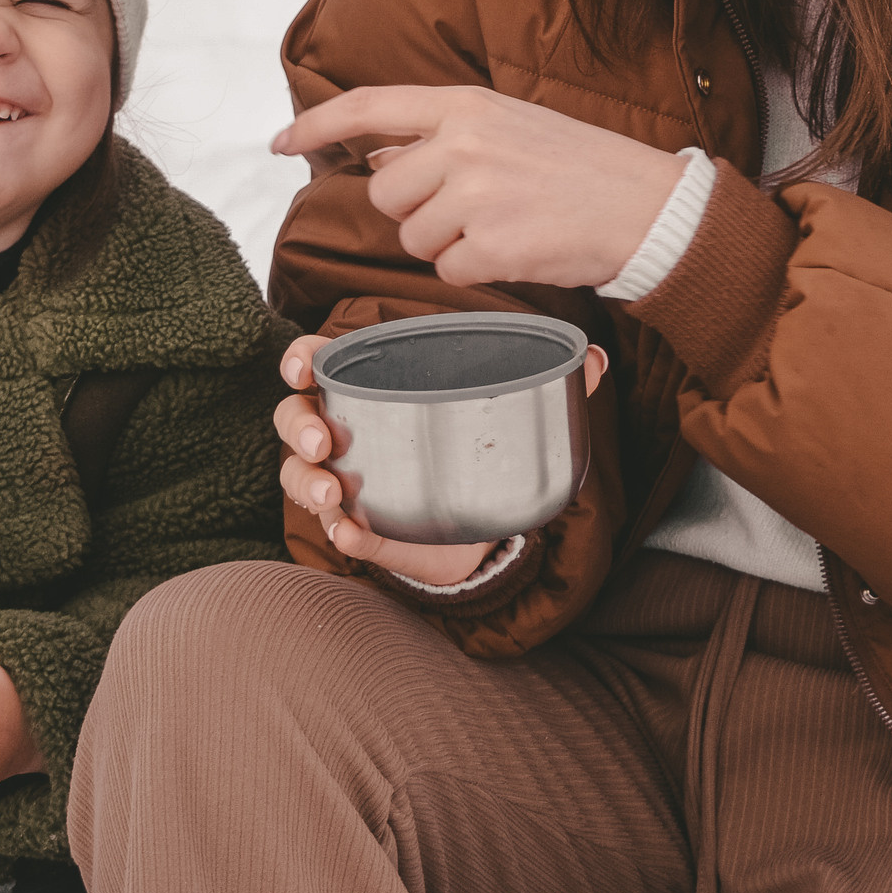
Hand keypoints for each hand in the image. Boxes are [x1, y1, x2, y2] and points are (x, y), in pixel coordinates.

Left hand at [272, 86, 684, 288]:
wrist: (647, 206)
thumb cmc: (580, 168)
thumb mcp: (509, 126)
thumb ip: (443, 137)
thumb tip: (378, 155)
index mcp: (466, 106)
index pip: (369, 106)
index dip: (316, 126)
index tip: (280, 143)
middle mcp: (464, 144)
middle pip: (385, 194)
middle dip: (414, 211)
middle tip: (470, 208)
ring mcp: (476, 195)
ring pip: (412, 238)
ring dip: (445, 245)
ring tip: (502, 225)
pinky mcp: (491, 246)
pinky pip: (446, 271)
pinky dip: (474, 271)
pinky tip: (516, 248)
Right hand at [276, 333, 607, 585]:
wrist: (477, 523)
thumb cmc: (470, 445)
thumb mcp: (502, 410)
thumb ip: (545, 383)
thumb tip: (596, 358)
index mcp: (370, 388)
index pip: (318, 363)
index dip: (301, 361)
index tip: (303, 368)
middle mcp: (345, 432)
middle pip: (295, 419)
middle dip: (302, 426)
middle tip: (326, 441)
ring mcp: (344, 482)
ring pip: (299, 475)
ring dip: (308, 482)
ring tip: (334, 495)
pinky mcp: (359, 527)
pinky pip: (336, 528)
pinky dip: (341, 531)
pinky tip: (352, 534)